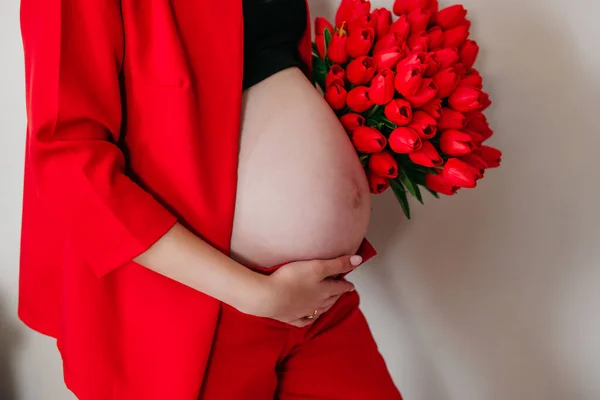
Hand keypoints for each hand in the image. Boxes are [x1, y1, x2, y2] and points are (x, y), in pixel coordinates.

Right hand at [243, 255, 362, 326]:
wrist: (268, 297)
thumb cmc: (291, 279)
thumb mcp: (317, 266)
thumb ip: (338, 264)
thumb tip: (358, 261)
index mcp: (324, 290)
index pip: (339, 288)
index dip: (346, 285)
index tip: (351, 284)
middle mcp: (317, 303)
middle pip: (331, 299)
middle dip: (338, 295)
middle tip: (342, 292)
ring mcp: (303, 312)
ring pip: (320, 310)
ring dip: (327, 306)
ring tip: (330, 303)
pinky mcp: (290, 317)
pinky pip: (303, 320)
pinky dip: (309, 319)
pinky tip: (310, 317)